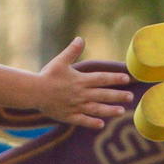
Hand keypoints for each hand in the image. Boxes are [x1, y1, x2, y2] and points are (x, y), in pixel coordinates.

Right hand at [18, 39, 132, 129]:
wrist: (33, 91)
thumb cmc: (47, 75)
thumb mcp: (60, 61)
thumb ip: (72, 51)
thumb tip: (80, 39)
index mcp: (80, 80)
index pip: (101, 79)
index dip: (114, 78)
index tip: (127, 79)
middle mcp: (80, 94)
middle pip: (103, 95)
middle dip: (118, 96)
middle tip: (131, 97)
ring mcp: (75, 106)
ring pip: (96, 109)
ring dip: (109, 110)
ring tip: (121, 111)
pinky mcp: (68, 116)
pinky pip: (82, 120)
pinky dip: (92, 123)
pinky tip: (101, 125)